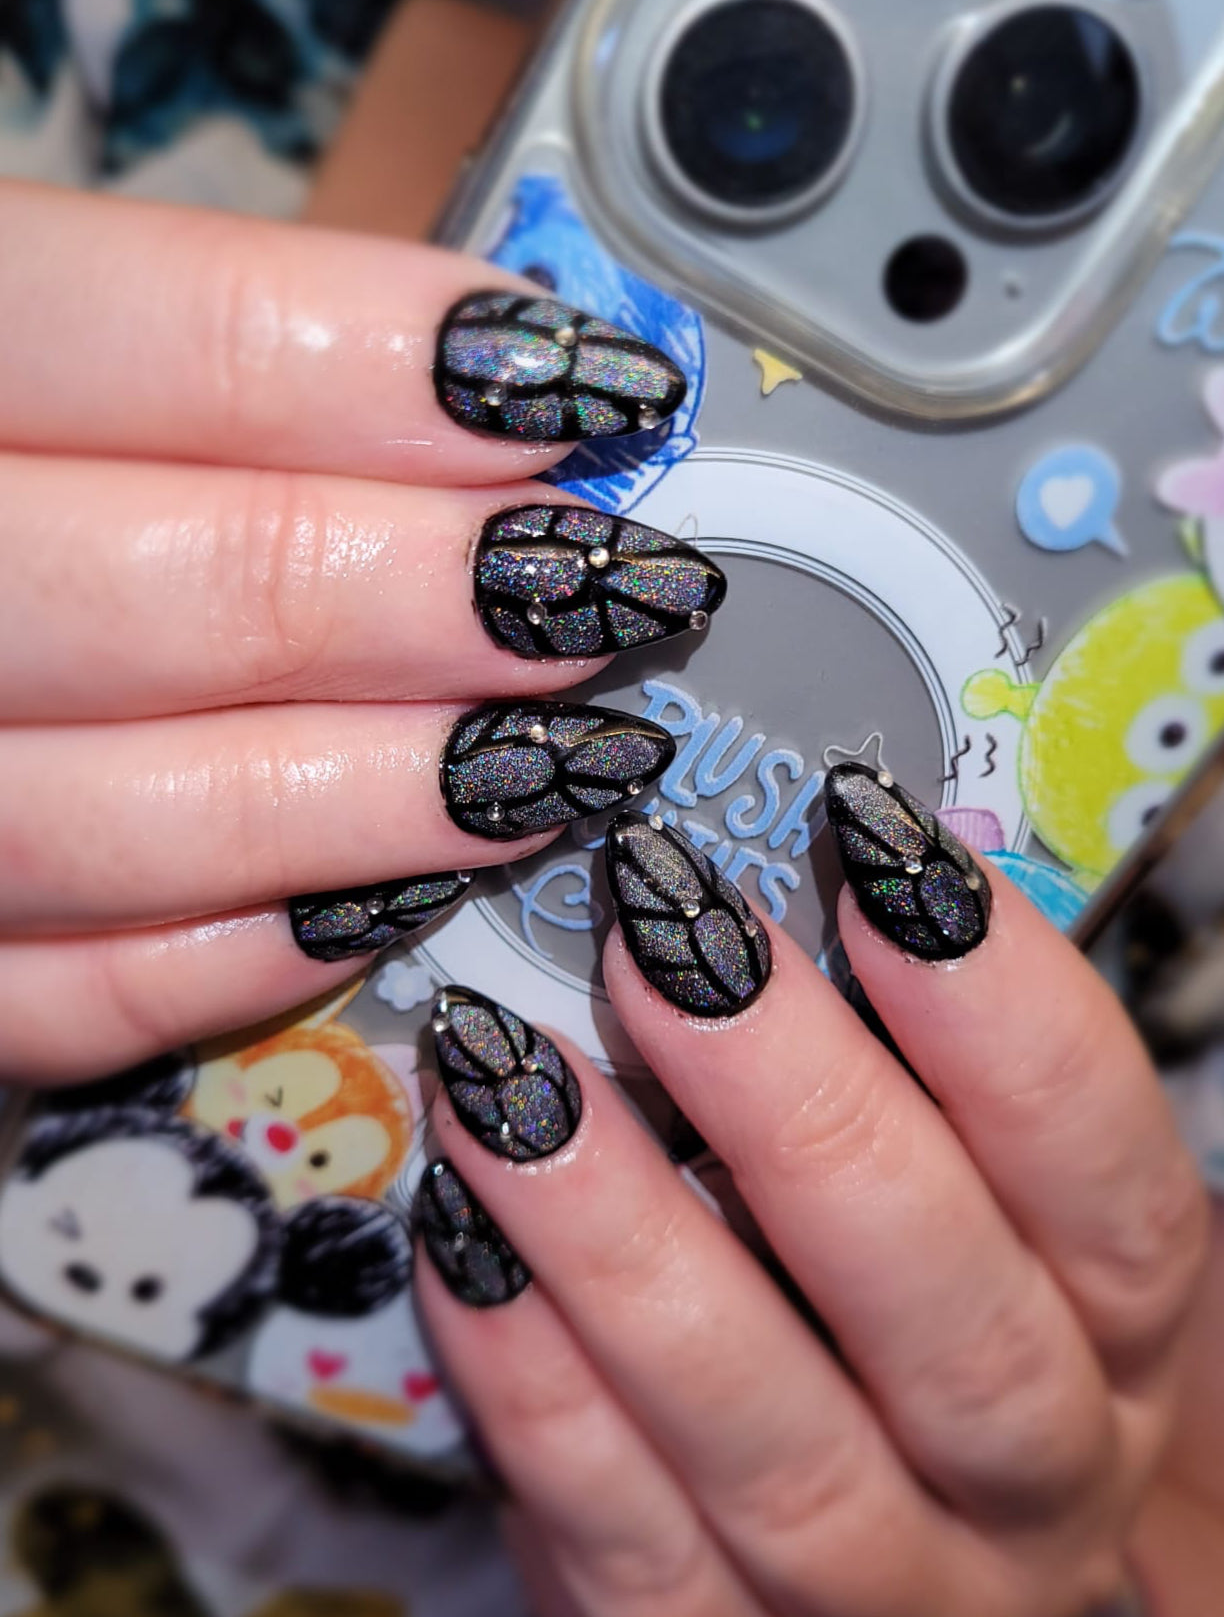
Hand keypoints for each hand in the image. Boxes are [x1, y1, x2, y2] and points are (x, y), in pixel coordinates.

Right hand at [0, 181, 711, 1081]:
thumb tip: (533, 388)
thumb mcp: (73, 342)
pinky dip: (260, 955)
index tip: (595, 395)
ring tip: (566, 759)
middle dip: (441, 601)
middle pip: (193, 599)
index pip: (179, 339)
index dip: (408, 372)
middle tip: (620, 593)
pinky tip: (402, 898)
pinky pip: (83, 998)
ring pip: (150, 825)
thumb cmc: (27, 461)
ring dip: (396, 798)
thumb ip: (251, 352)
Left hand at [416, 772, 1207, 1616]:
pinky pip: (621, 1533)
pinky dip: (532, 1381)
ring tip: (509, 1079)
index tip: (873, 843)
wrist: (916, 1591)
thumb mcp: (994, 1220)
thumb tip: (813, 865)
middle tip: (667, 936)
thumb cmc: (947, 1340)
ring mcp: (881, 1589)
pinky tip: (460, 1229)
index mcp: (1123, 1336)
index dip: (1003, 1009)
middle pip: (949, 1315)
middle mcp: (1034, 1478)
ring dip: (628, 1242)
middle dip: (801, 1109)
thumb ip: (931, 1085)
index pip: (1108, 1178)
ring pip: (773, 1438)